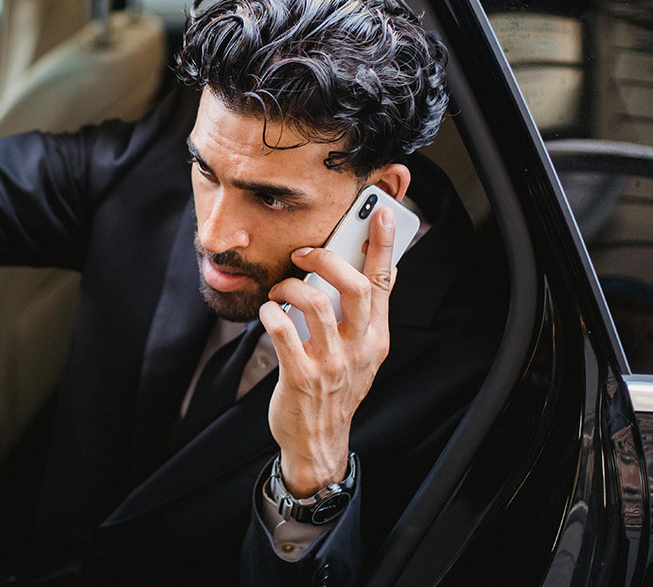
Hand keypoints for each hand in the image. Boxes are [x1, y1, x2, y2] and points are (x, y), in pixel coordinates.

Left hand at [259, 207, 396, 496]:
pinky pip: (283, 332)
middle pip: (356, 288)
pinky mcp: (301, 377)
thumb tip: (379, 270)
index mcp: (375, 337)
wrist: (318, 439)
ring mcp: (331, 364)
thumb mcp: (361, 353)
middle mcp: (358, 348)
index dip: (383, 245)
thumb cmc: (334, 388)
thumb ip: (366, 315)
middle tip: (305, 252)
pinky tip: (268, 314)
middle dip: (330, 259)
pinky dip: (271, 315)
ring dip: (291, 288)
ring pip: (316, 304)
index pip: (384, 283)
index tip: (379, 212)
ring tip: (279, 291)